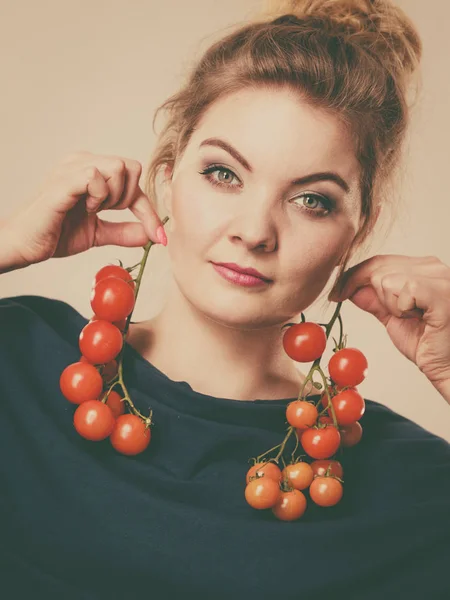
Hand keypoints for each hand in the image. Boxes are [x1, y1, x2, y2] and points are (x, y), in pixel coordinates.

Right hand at [1, 150, 165, 272]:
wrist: (25, 245)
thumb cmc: (55, 234)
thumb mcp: (97, 233)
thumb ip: (123, 231)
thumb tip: (150, 236)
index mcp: (91, 172)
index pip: (133, 180)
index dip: (149, 210)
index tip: (158, 237)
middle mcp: (83, 162)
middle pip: (132, 167)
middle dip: (130, 198)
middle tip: (108, 214)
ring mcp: (72, 167)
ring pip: (119, 167)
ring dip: (114, 196)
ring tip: (92, 210)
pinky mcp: (64, 180)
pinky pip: (96, 176)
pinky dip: (98, 196)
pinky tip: (84, 208)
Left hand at [328, 254, 449, 395]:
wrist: (447, 366)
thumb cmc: (427, 343)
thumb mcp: (392, 317)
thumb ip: (373, 300)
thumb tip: (350, 288)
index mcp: (423, 268)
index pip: (379, 261)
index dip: (353, 276)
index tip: (337, 294)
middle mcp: (434, 267)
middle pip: (378, 268)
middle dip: (372, 294)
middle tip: (393, 315)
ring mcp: (441, 278)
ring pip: (387, 279)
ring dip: (391, 305)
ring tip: (412, 318)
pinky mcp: (442, 294)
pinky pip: (404, 289)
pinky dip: (402, 308)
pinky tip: (417, 318)